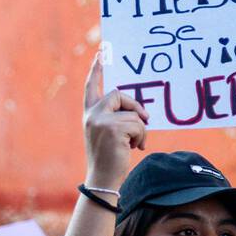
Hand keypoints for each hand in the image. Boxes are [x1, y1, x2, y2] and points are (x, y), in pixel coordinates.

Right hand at [82, 52, 148, 191]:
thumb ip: (116, 119)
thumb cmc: (109, 160)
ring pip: (132, 114)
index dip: (96, 71)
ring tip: (136, 145)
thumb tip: (141, 113)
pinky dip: (142, 137)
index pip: (91, 88)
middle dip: (134, 105)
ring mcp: (100, 121)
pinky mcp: (113, 128)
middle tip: (146, 119)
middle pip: (117, 94)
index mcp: (89, 115)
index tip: (100, 54)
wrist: (102, 180)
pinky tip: (136, 149)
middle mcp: (91, 115)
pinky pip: (138, 124)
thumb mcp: (109, 136)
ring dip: (140, 130)